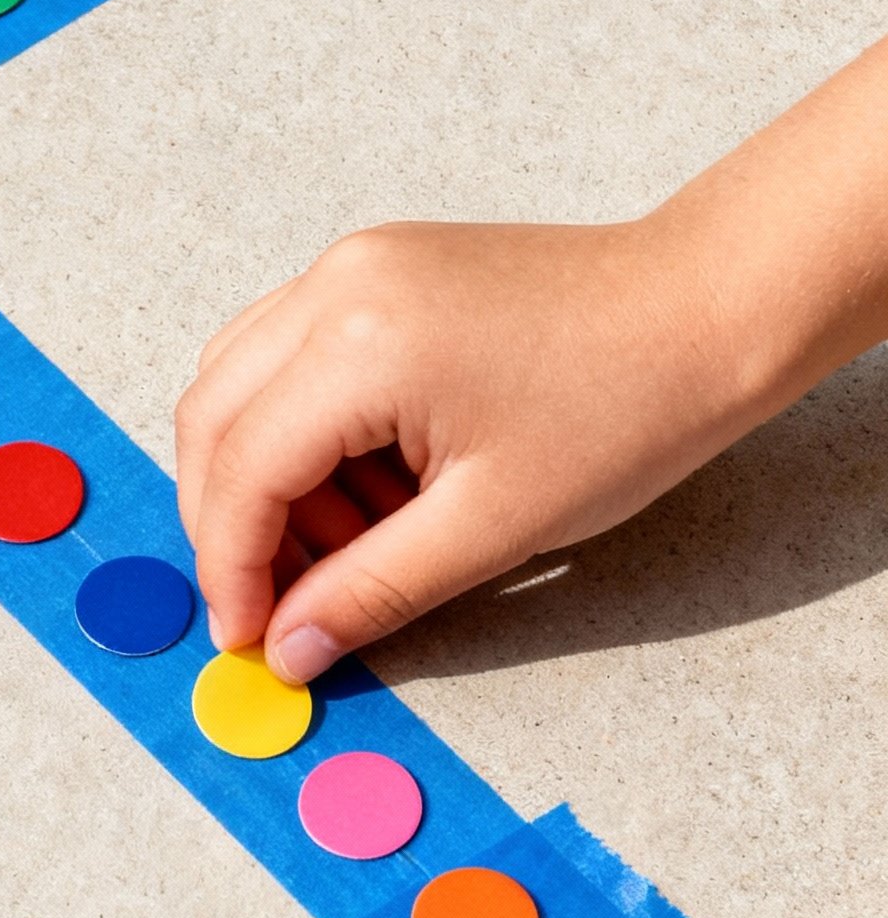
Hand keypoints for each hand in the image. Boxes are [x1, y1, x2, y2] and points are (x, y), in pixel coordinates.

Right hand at [174, 213, 754, 683]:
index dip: (231, 568)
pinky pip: (293, 356)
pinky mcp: (377, 271)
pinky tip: (375, 488)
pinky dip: (305, 433)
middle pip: (212, 417)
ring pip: (240, 383)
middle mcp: (335, 285)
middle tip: (280, 606)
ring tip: (356, 546)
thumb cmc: (626, 406)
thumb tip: (288, 650)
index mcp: (359, 344)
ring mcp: (352, 267)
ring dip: (268, 480)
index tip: (249, 639)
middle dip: (231, 525)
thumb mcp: (493, 525)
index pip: (240, 469)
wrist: (706, 310)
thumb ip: (371, 591)